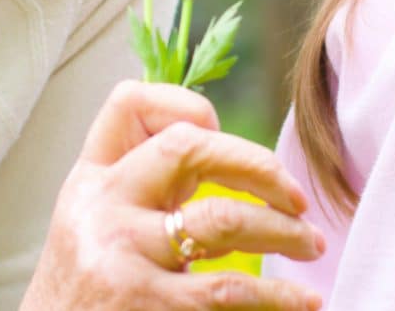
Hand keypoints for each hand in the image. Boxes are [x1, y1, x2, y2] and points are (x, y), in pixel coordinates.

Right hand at [20, 81, 324, 309]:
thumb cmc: (84, 294)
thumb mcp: (92, 225)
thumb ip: (140, 186)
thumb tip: (225, 152)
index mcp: (90, 181)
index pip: (130, 103)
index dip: (187, 103)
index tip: (222, 131)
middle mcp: (101, 207)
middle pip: (188, 146)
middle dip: (258, 165)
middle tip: (296, 196)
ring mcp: (122, 256)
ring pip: (223, 219)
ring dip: (283, 232)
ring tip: (311, 244)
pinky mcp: (145, 303)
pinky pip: (228, 287)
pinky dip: (277, 295)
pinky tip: (302, 301)